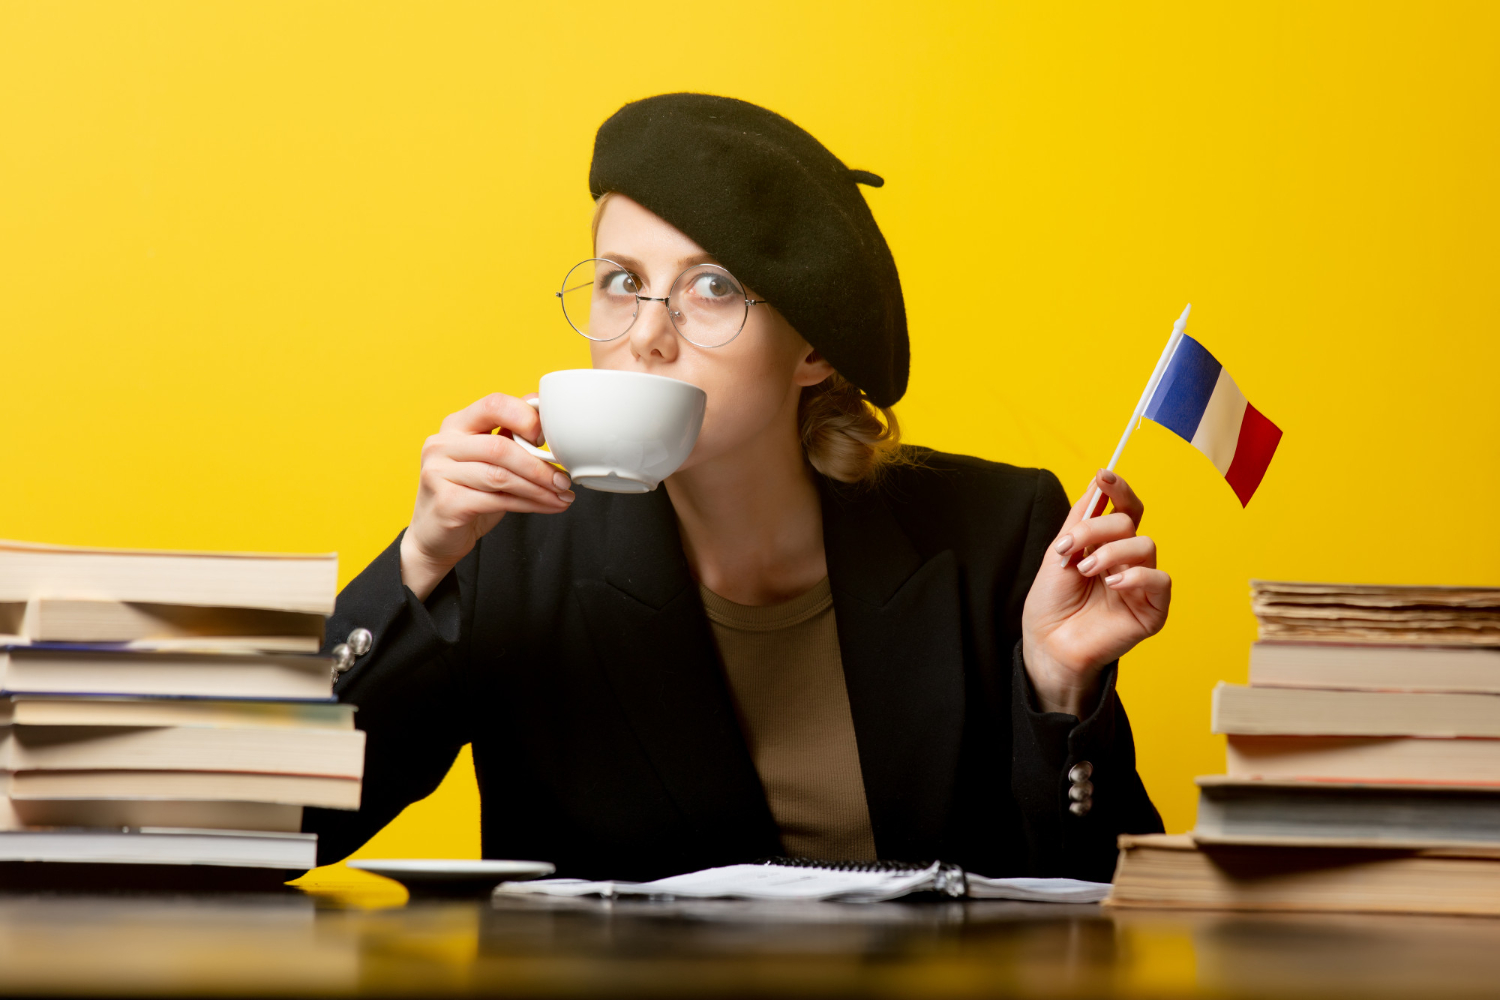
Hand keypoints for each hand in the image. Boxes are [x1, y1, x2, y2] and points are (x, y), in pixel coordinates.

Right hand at [400, 393, 573, 600]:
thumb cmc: (468, 492)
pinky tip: (547, 506)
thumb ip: (509, 436)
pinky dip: (528, 504)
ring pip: (501, 476)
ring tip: (562, 495)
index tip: (548, 439)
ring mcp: (439, 473)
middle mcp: (442, 444)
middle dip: (539, 465)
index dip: (526, 417)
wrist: (435, 536)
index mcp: (456, 425)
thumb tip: (546, 415)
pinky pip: (496, 501)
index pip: (494, 405)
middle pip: (500, 447)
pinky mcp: (447, 503)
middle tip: (564, 479)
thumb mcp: (487, 459)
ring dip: (538, 488)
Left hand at [1021, 470, 1170, 716]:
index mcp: (1107, 545)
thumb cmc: (1051, 604)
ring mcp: (1142, 584)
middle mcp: (1128, 561)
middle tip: (1072, 549)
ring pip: (1146, 545)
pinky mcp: (1153, 609)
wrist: (1048, 644)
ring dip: (1111, 552)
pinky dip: (1135, 575)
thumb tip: (1096, 484)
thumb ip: (1080, 521)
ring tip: (1086, 571)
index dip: (1119, 490)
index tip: (1103, 476)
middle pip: (1131, 522)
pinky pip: (1160, 579)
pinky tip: (1112, 584)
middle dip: (1098, 528)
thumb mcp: (1059, 554)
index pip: (1125, 509)